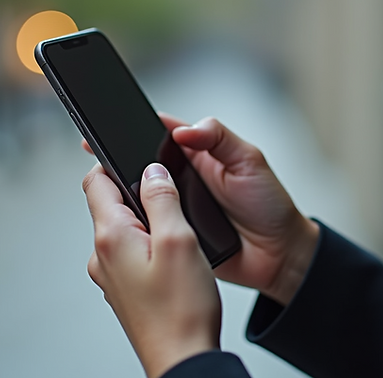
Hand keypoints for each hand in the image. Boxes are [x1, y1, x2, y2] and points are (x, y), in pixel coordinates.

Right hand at [82, 114, 319, 304]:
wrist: (279, 255)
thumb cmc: (270, 205)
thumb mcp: (249, 161)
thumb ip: (219, 138)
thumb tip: (186, 129)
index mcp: (199, 154)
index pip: (160, 133)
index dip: (133, 127)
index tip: (111, 126)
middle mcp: (183, 179)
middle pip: (143, 165)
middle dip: (121, 161)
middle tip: (102, 161)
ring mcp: (177, 208)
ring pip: (141, 197)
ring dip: (127, 196)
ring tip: (110, 193)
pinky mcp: (175, 235)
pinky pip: (151, 227)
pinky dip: (139, 226)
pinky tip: (129, 225)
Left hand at [84, 162, 219, 377]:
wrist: (184, 361)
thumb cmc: (182, 310)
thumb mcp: (179, 240)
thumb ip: (162, 198)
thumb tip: (151, 169)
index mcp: (110, 237)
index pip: (96, 180)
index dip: (116, 161)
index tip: (138, 155)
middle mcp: (102, 256)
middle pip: (111, 204)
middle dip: (139, 192)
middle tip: (172, 196)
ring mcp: (110, 276)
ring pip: (124, 229)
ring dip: (148, 221)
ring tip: (179, 233)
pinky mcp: (124, 291)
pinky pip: (131, 254)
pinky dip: (151, 246)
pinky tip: (175, 259)